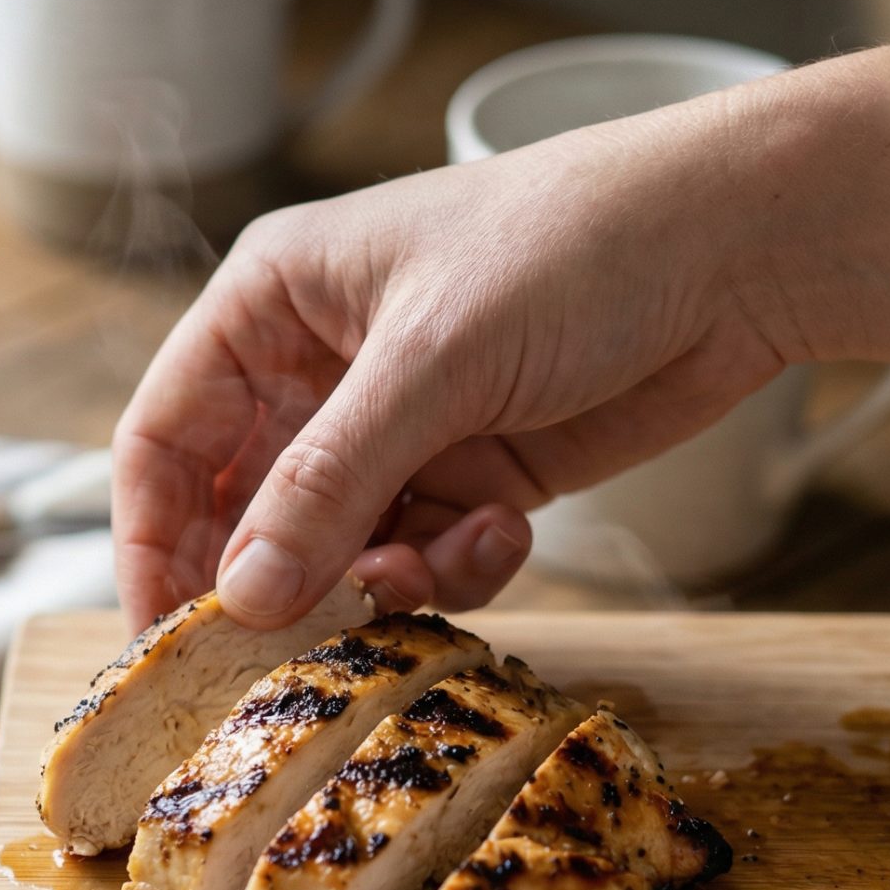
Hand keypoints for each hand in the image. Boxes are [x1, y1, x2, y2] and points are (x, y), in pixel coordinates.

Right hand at [111, 43, 889, 627]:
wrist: (736, 251)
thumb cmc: (572, 246)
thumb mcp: (432, 362)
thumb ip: (329, 485)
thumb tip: (246, 597)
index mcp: (273, 305)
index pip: (167, 440)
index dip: (152, 541)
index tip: (167, 637)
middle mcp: (323, 370)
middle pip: (248, 514)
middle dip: (284, 579)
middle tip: (303, 643)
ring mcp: (402, 428)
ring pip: (342, 552)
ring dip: (382, 578)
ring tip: (433, 562)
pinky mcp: (474, 475)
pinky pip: (426, 557)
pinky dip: (457, 564)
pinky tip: (507, 523)